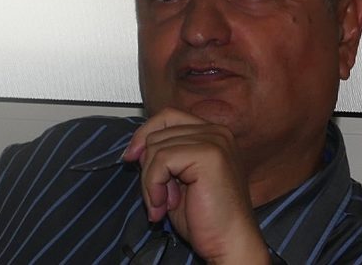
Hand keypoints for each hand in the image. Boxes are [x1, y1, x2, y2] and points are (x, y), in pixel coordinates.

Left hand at [122, 108, 269, 263]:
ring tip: (164, 205)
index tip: (131, 158)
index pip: (168, 116)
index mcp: (212, 135)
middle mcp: (216, 132)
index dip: (144, 135)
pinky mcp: (209, 154)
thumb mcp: (177, 180)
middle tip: (157, 199)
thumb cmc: (207, 220)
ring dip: (150, 182)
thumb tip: (135, 148)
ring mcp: (215, 141)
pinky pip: (161, 160)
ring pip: (156, 147)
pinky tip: (165, 205)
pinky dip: (154, 185)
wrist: (229, 244)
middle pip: (158, 132)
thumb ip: (163, 158)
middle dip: (148, 168)